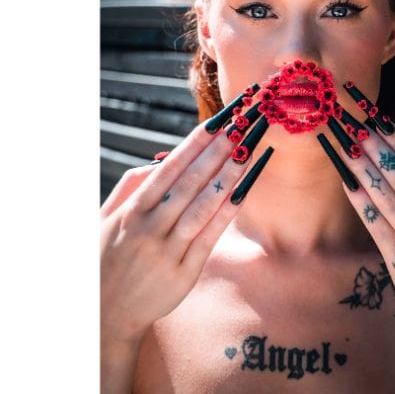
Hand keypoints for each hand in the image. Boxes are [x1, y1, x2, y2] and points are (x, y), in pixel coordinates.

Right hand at [100, 84, 271, 346]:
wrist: (103, 315)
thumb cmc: (106, 258)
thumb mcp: (105, 219)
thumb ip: (131, 185)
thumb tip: (161, 159)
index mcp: (132, 209)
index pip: (170, 167)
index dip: (197, 142)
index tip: (220, 120)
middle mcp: (149, 226)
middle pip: (190, 181)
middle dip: (219, 150)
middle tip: (244, 124)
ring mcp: (167, 250)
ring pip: (202, 206)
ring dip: (228, 176)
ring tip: (249, 150)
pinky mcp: (183, 272)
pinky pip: (209, 236)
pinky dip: (227, 212)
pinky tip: (244, 191)